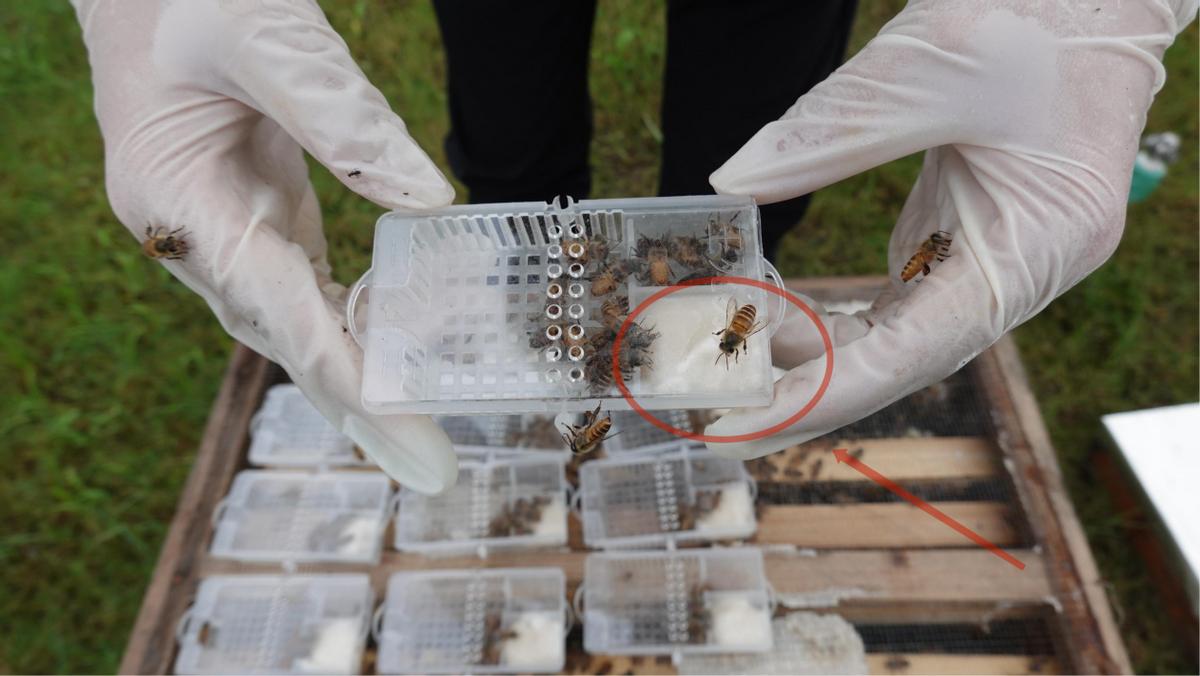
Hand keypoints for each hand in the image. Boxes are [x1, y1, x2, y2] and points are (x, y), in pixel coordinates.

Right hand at [72, 0, 458, 491]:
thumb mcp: (271, 43)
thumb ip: (346, 121)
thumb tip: (431, 202)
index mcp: (178, 200)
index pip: (275, 308)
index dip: (346, 377)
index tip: (405, 434)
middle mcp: (191, 233)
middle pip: (282, 336)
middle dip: (357, 402)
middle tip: (429, 463)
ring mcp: (217, 227)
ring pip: (291, 319)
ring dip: (354, 371)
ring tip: (421, 426)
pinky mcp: (249, 213)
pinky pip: (299, 285)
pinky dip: (345, 320)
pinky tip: (391, 342)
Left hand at [705, 0, 1196, 458]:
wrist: (1089, 0)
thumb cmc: (1033, 23)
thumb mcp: (930, 69)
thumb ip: (832, 130)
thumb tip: (734, 179)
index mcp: (1037, 246)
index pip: (921, 349)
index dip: (833, 392)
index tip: (756, 422)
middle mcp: (1020, 271)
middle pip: (906, 360)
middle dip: (815, 391)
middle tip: (724, 413)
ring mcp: (994, 261)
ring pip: (898, 338)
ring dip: (820, 356)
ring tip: (737, 361)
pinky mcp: (967, 243)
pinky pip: (898, 307)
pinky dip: (840, 322)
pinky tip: (779, 321)